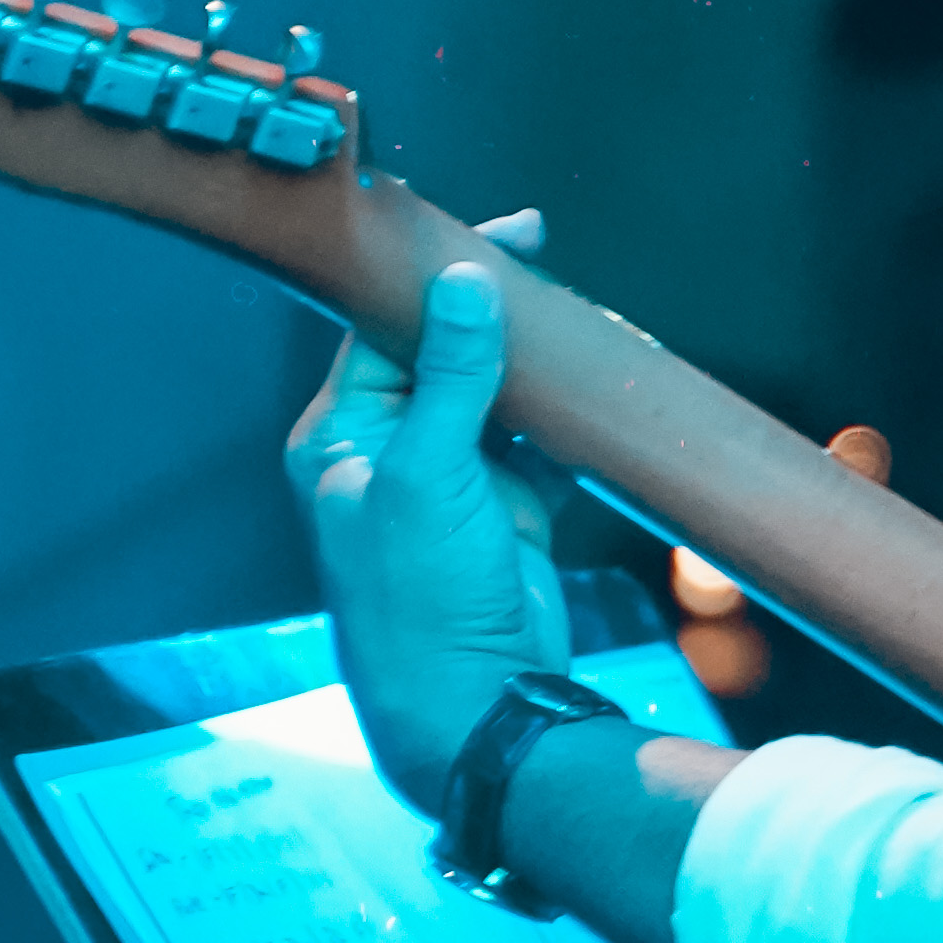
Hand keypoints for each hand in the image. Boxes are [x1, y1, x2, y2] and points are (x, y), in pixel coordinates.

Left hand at [287, 256, 568, 812]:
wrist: (474, 704)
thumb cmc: (421, 600)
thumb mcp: (428, 475)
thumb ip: (448, 375)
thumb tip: (462, 282)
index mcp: (343, 436)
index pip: (385, 329)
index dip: (437, 278)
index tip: (499, 238)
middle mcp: (389, 452)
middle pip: (443, 352)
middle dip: (496, 311)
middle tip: (547, 263)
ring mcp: (451, 483)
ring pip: (495, 393)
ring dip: (537, 362)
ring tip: (583, 322)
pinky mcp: (504, 511)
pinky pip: (537, 442)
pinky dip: (568, 417)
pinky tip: (600, 386)